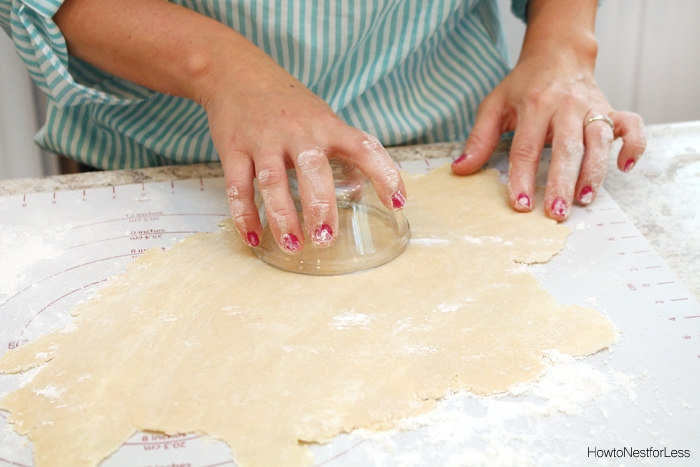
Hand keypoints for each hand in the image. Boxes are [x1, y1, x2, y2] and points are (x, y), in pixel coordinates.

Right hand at [200, 47, 405, 251]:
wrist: (235, 71)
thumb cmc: (287, 103)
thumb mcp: (321, 118)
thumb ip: (341, 151)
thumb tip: (360, 190)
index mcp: (327, 125)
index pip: (364, 147)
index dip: (385, 174)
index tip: (399, 202)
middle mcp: (298, 132)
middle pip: (313, 168)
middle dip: (320, 205)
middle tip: (327, 238)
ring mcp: (264, 139)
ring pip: (272, 180)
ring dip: (282, 216)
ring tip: (293, 246)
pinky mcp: (234, 147)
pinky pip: (238, 185)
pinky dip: (244, 213)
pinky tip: (253, 236)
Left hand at [451, 0, 645, 221]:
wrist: (558, 55)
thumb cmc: (524, 86)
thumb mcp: (494, 105)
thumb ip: (479, 139)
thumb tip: (460, 170)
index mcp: (535, 105)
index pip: (527, 147)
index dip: (522, 177)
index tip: (519, 204)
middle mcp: (567, 106)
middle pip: (566, 148)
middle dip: (562, 182)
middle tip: (556, 213)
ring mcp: (593, 108)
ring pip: (599, 142)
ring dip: (595, 172)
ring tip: (585, 200)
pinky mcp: (612, 110)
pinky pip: (632, 126)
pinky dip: (635, 145)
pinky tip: (626, 167)